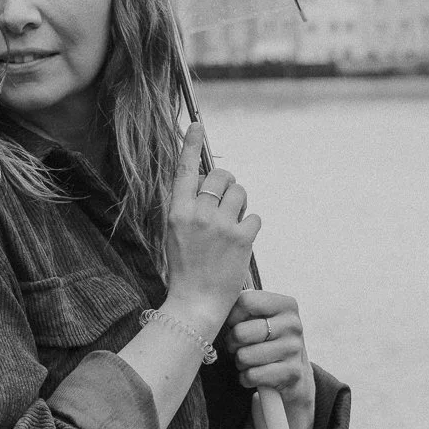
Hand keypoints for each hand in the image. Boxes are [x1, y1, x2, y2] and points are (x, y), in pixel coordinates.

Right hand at [161, 124, 259, 332]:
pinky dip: (250, 227)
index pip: (185, 169)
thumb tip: (207, 184)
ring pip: (240, 193)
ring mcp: (221, 225)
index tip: (197, 125)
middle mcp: (198, 214)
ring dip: (239, 205)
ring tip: (231, 226)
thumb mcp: (174, 234)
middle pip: (221, 176)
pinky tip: (240, 242)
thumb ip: (188, 207)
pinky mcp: (242, 238)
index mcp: (176, 211)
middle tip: (224, 203)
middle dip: (226, 184)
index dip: (191, 144)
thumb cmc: (184, 270)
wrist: (195, 304)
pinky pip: (254, 217)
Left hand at [222, 290, 315, 420]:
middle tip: (239, 346)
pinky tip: (255, 374)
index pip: (245, 301)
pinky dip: (246, 378)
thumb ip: (244, 307)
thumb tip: (217, 305)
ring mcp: (294, 349)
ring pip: (244, 357)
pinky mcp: (291, 373)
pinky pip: (251, 376)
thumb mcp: (262, 318)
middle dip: (232, 343)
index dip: (232, 316)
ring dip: (240, 362)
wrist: (294, 372)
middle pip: (240, 332)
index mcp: (286, 305)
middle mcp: (293, 325)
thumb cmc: (268, 340)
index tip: (235, 324)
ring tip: (249, 360)